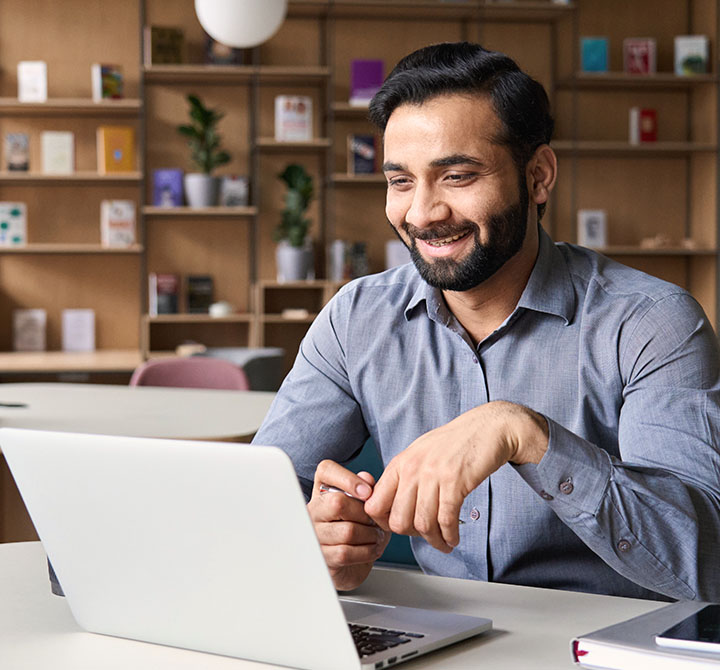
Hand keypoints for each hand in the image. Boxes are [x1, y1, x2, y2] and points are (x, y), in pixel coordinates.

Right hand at [307, 460, 390, 590]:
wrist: (352, 562)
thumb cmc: (359, 527)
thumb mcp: (367, 505)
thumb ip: (367, 489)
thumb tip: (366, 478)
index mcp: (324, 489)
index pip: (326, 470)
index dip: (348, 478)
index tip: (367, 492)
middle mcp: (314, 509)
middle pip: (338, 502)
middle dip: (365, 513)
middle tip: (375, 520)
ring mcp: (314, 533)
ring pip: (347, 531)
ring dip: (370, 535)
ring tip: (376, 536)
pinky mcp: (321, 556)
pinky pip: (346, 552)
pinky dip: (366, 551)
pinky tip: (371, 549)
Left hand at [364, 401, 548, 552]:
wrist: (487, 428)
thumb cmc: (455, 443)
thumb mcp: (420, 454)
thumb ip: (404, 477)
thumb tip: (392, 506)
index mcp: (400, 463)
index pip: (374, 504)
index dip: (384, 523)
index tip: (400, 528)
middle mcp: (412, 469)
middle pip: (398, 521)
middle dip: (412, 535)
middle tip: (425, 536)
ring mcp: (433, 475)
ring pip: (423, 524)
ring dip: (434, 541)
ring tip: (444, 543)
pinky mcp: (455, 481)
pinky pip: (446, 520)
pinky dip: (450, 536)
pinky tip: (454, 538)